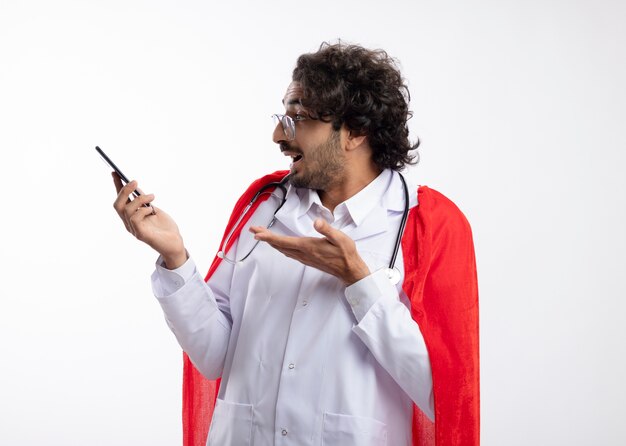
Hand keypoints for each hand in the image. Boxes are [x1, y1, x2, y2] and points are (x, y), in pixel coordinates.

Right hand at [112, 172, 186, 268]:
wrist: (175, 244)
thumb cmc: (165, 227)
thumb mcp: (154, 209)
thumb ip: (144, 201)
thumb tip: (135, 186)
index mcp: (131, 217)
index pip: (121, 200)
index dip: (117, 187)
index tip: (115, 172)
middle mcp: (129, 223)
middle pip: (118, 205)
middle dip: (124, 191)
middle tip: (134, 181)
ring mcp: (133, 229)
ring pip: (126, 210)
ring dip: (139, 199)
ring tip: (152, 196)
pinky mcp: (141, 234)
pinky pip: (135, 218)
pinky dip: (143, 210)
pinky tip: (151, 210)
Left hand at [250, 218, 369, 284]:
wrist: (350, 270)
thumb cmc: (346, 254)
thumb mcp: (340, 238)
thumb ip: (327, 230)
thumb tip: (316, 222)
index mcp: (308, 246)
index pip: (283, 241)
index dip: (268, 237)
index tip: (256, 233)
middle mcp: (303, 253)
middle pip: (279, 245)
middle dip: (265, 237)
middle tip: (254, 230)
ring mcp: (305, 258)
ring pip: (283, 250)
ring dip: (272, 242)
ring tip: (263, 235)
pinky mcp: (308, 259)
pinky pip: (289, 253)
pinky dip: (280, 247)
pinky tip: (280, 245)